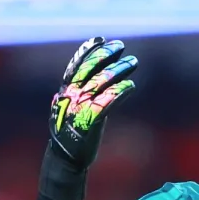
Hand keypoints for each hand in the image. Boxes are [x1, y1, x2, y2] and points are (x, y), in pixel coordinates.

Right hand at [49, 37, 137, 169]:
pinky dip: (121, 91)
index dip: (88, 51)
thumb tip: (90, 81)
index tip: (100, 39)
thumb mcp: (71, 110)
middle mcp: (71, 97)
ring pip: (101, 82)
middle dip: (106, 55)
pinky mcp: (90, 120)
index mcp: (65, 93)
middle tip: (121, 46)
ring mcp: (79, 107)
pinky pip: (108, 101)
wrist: (65, 159)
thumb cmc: (72, 134)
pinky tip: (131, 85)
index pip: (76, 66)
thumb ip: (79, 95)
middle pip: (89, 69)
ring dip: (119, 70)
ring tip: (133, 62)